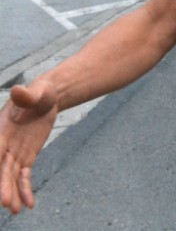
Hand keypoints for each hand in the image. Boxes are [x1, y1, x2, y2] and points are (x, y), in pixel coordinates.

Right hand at [0, 81, 58, 213]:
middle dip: (2, 185)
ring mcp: (14, 153)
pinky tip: (29, 204)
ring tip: (15, 210)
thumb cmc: (38, 93)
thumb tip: (18, 90)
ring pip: (11, 176)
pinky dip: (26, 189)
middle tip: (5, 202)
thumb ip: (26, 95)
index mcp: (1, 130)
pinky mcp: (26, 158)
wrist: (47, 99)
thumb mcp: (35, 92)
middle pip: (1, 168)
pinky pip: (24, 176)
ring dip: (12, 192)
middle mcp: (3, 144)